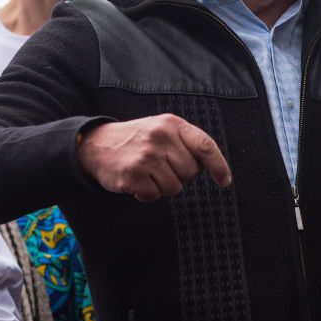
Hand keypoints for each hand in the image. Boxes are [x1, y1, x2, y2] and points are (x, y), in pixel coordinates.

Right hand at [76, 114, 231, 202]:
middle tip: (160, 167)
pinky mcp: (133, 175)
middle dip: (179, 176)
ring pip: (174, 188)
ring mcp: (145, 157)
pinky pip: (154, 196)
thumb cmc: (135, 139)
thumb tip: (211, 166)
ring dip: (162, 187)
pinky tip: (137, 181)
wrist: (96, 144)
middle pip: (190, 172)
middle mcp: (159, 138)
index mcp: (171, 124)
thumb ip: (185, 142)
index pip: (205, 145)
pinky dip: (147, 194)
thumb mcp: (161, 129)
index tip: (224, 180)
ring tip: (147, 173)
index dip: (219, 165)